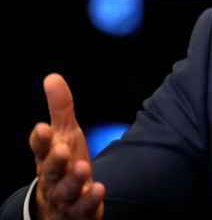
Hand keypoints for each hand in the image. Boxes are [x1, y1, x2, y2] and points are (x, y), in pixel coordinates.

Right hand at [29, 74, 104, 219]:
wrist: (63, 203)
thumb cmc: (64, 162)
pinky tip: (99, 189)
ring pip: (66, 189)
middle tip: (62, 150)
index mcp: (47, 156)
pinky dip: (89, 199)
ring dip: (74, 179)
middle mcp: (53, 176)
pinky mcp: (79, 210)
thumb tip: (53, 77)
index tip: (42, 127)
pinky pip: (83, 207)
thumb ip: (60, 108)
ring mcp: (66, 195)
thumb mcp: (64, 134)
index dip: (40, 139)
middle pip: (49, 170)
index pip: (39, 147)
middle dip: (55, 161)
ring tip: (83, 168)